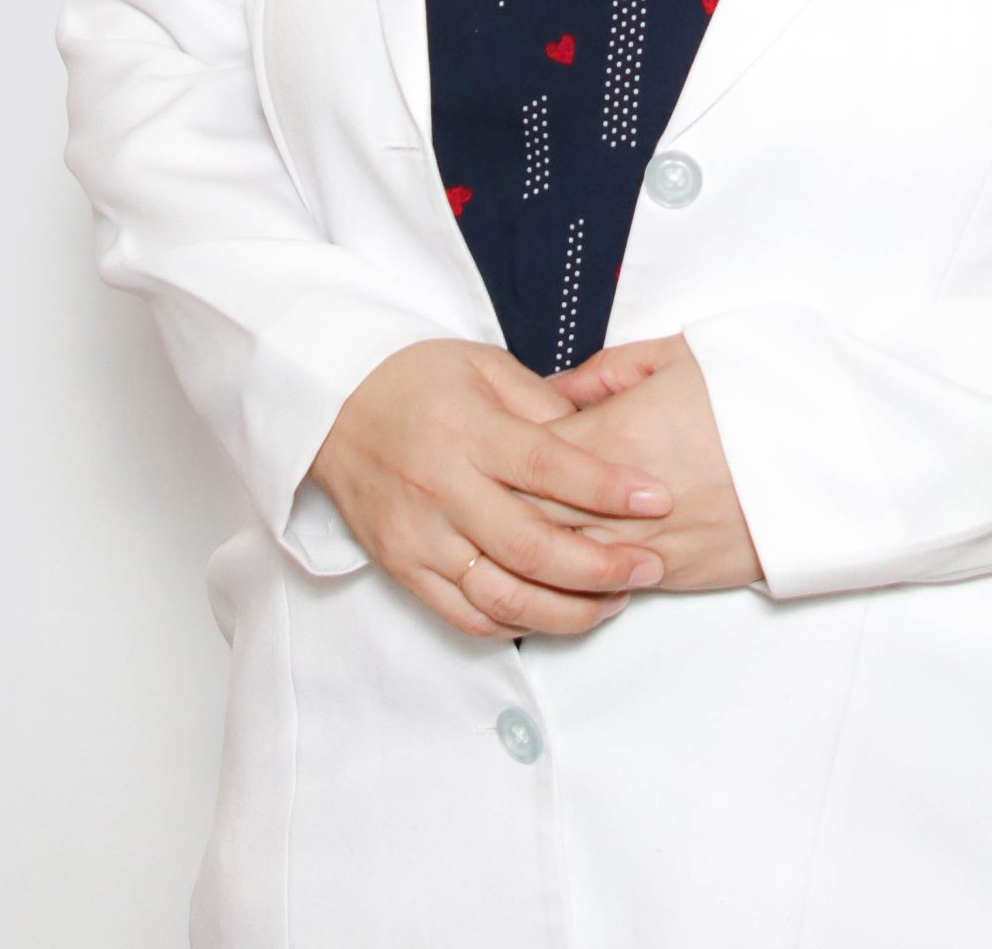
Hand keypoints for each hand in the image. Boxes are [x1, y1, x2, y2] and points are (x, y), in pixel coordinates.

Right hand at [306, 338, 675, 640]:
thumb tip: (602, 444)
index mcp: (468, 430)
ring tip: (617, 599)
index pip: (548, 467)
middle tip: (651, 564)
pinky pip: (466, 617)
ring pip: (503, 597)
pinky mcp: (403, 569)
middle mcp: (442, 488)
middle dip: (601, 566)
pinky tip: (558, 613)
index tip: (658, 498)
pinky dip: (518, 625)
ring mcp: (420, 537)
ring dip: (569, 609)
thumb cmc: (417, 379)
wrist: (332, 405)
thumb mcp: (485, 366)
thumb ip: (545, 404)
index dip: (607, 488)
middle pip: (531, 546)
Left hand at [514, 333, 763, 592]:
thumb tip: (555, 391)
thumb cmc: (760, 389)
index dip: (507, 452)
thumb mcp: (681, 354)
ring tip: (517, 540)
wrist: (836, 450)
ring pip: (564, 564)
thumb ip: (607, 372)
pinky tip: (570, 569)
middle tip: (493, 497)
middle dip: (507, 508)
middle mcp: (623, 502)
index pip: (526, 456)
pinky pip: (610, 589)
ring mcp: (651, 545)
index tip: (502, 444)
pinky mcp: (681, 576)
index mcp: (617, 435)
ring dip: (537, 555)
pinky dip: (582, 581)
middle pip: (532, 517)